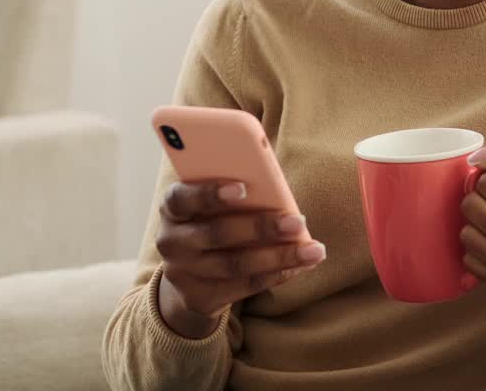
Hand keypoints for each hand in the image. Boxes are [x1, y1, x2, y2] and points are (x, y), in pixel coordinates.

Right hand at [154, 180, 325, 338]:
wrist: (189, 275)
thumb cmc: (212, 222)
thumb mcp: (211, 206)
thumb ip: (235, 196)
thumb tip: (278, 193)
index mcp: (172, 208)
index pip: (182, 197)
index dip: (210, 193)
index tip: (243, 188)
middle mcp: (171, 240)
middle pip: (217, 233)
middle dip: (261, 227)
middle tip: (297, 222)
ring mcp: (183, 273)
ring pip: (235, 265)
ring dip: (278, 257)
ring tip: (313, 250)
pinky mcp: (200, 298)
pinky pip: (243, 287)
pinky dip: (276, 275)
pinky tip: (300, 266)